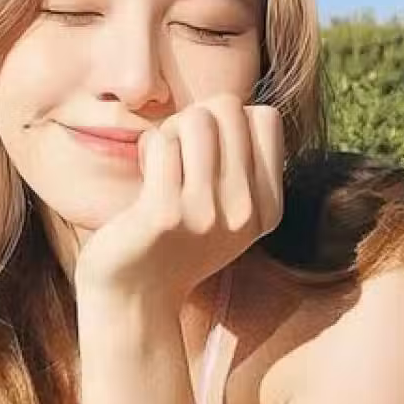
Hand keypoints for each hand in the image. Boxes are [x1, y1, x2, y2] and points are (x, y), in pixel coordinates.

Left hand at [73, 94, 284, 308]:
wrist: (135, 298)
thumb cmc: (172, 242)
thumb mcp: (226, 211)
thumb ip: (239, 164)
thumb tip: (226, 106)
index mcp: (268, 208)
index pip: (266, 117)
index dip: (230, 121)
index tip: (208, 154)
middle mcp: (245, 211)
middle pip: (228, 108)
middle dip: (195, 119)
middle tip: (178, 158)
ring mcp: (207, 213)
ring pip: (195, 118)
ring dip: (170, 133)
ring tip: (162, 168)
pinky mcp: (166, 214)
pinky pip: (162, 143)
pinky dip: (149, 150)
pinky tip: (145, 180)